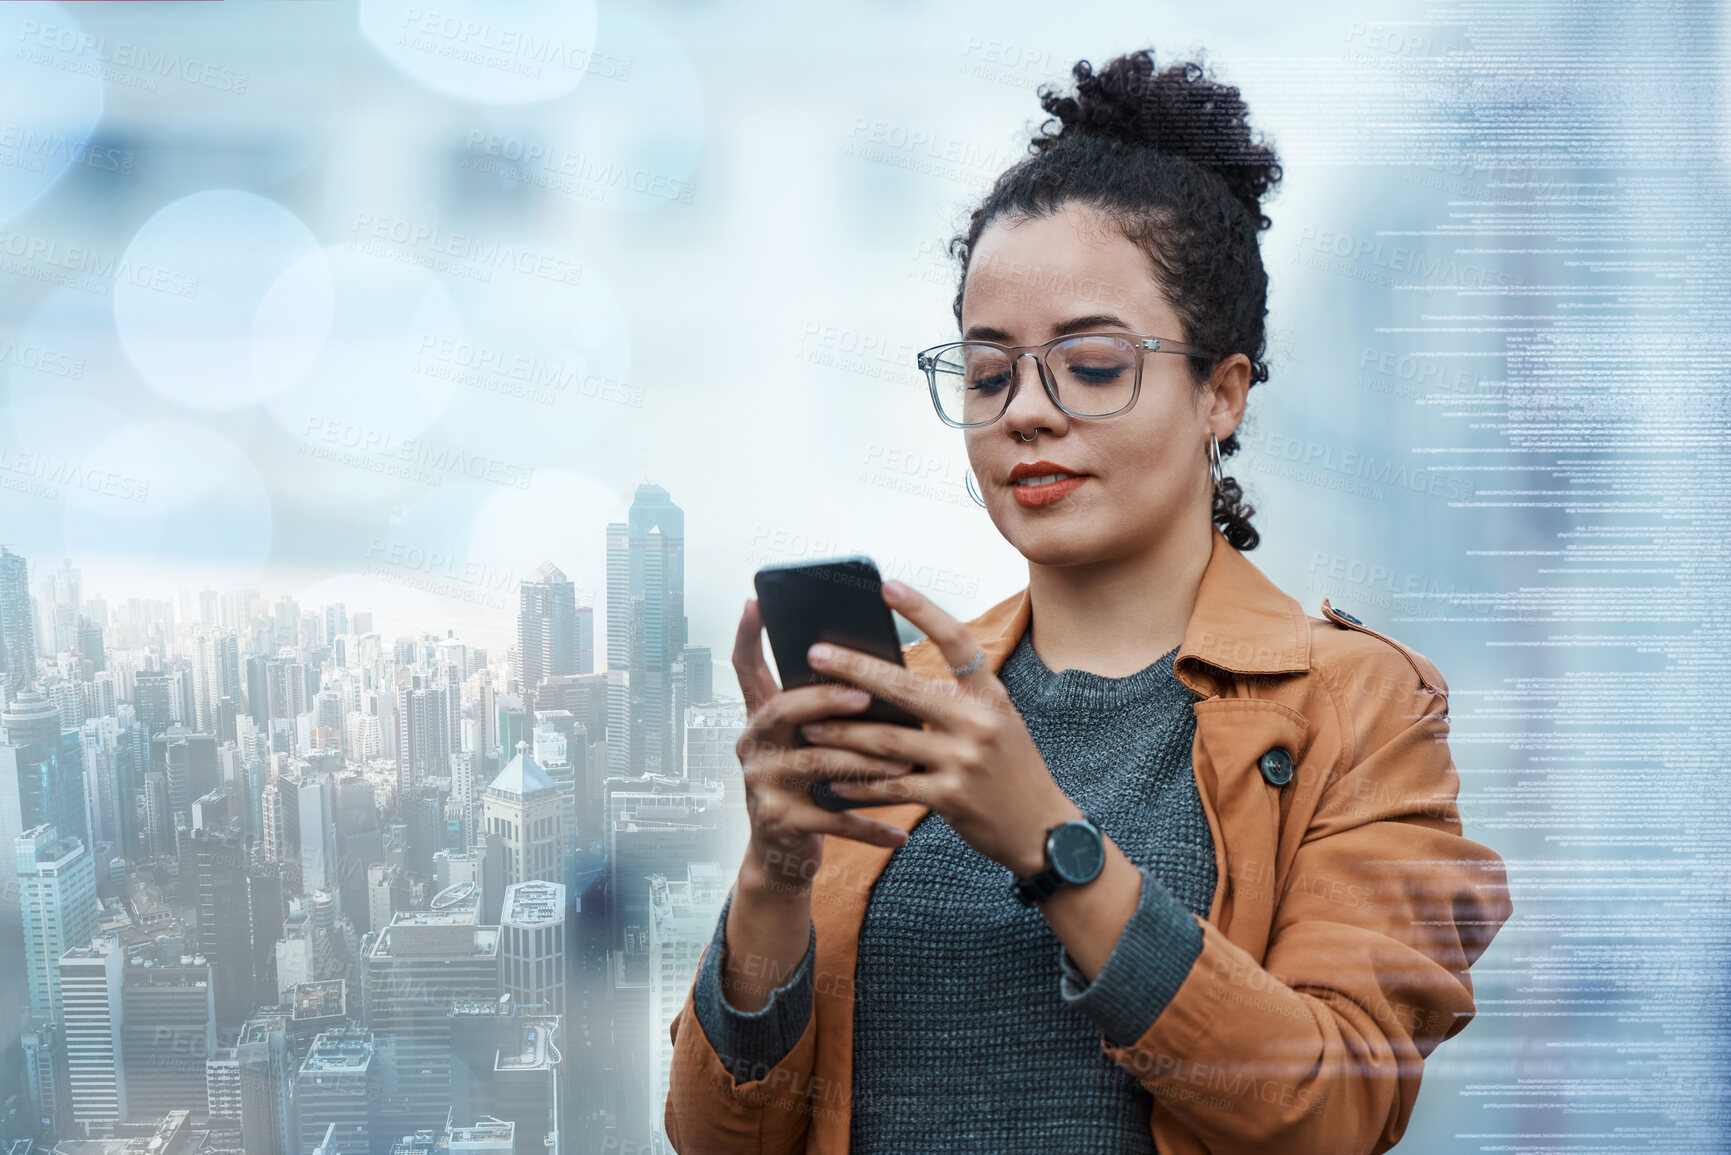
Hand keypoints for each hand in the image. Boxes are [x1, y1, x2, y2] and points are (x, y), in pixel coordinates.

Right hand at [730, 596, 914, 890]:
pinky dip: (871, 825)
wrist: (782, 855)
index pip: (746, 669)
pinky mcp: (781, 822)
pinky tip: (901, 831)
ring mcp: (763, 784)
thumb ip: (840, 713)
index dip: (748, 635)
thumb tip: (911, 678)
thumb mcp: (814, 744)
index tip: (755, 602)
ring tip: (907, 762)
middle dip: (826, 700)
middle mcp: (754, 746)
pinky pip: (833, 818)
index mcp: (763, 719)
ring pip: (817, 764)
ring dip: (866, 762)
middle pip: (783, 710)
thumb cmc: (811, 787)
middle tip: (866, 696)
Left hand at [794, 580, 1078, 876]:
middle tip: (814, 654)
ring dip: (842, 734)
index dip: (923, 610)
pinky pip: (892, 787)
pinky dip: (859, 784)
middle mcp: (979, 722)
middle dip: (853, 669)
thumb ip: (957, 700)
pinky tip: (832, 780)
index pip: (957, 640)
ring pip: (888, 741)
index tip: (887, 585)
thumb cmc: (1012, 769)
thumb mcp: (998, 723)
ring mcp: (965, 761)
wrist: (1043, 830)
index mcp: (991, 695)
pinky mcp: (951, 798)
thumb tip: (905, 678)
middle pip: (905, 688)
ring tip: (808, 725)